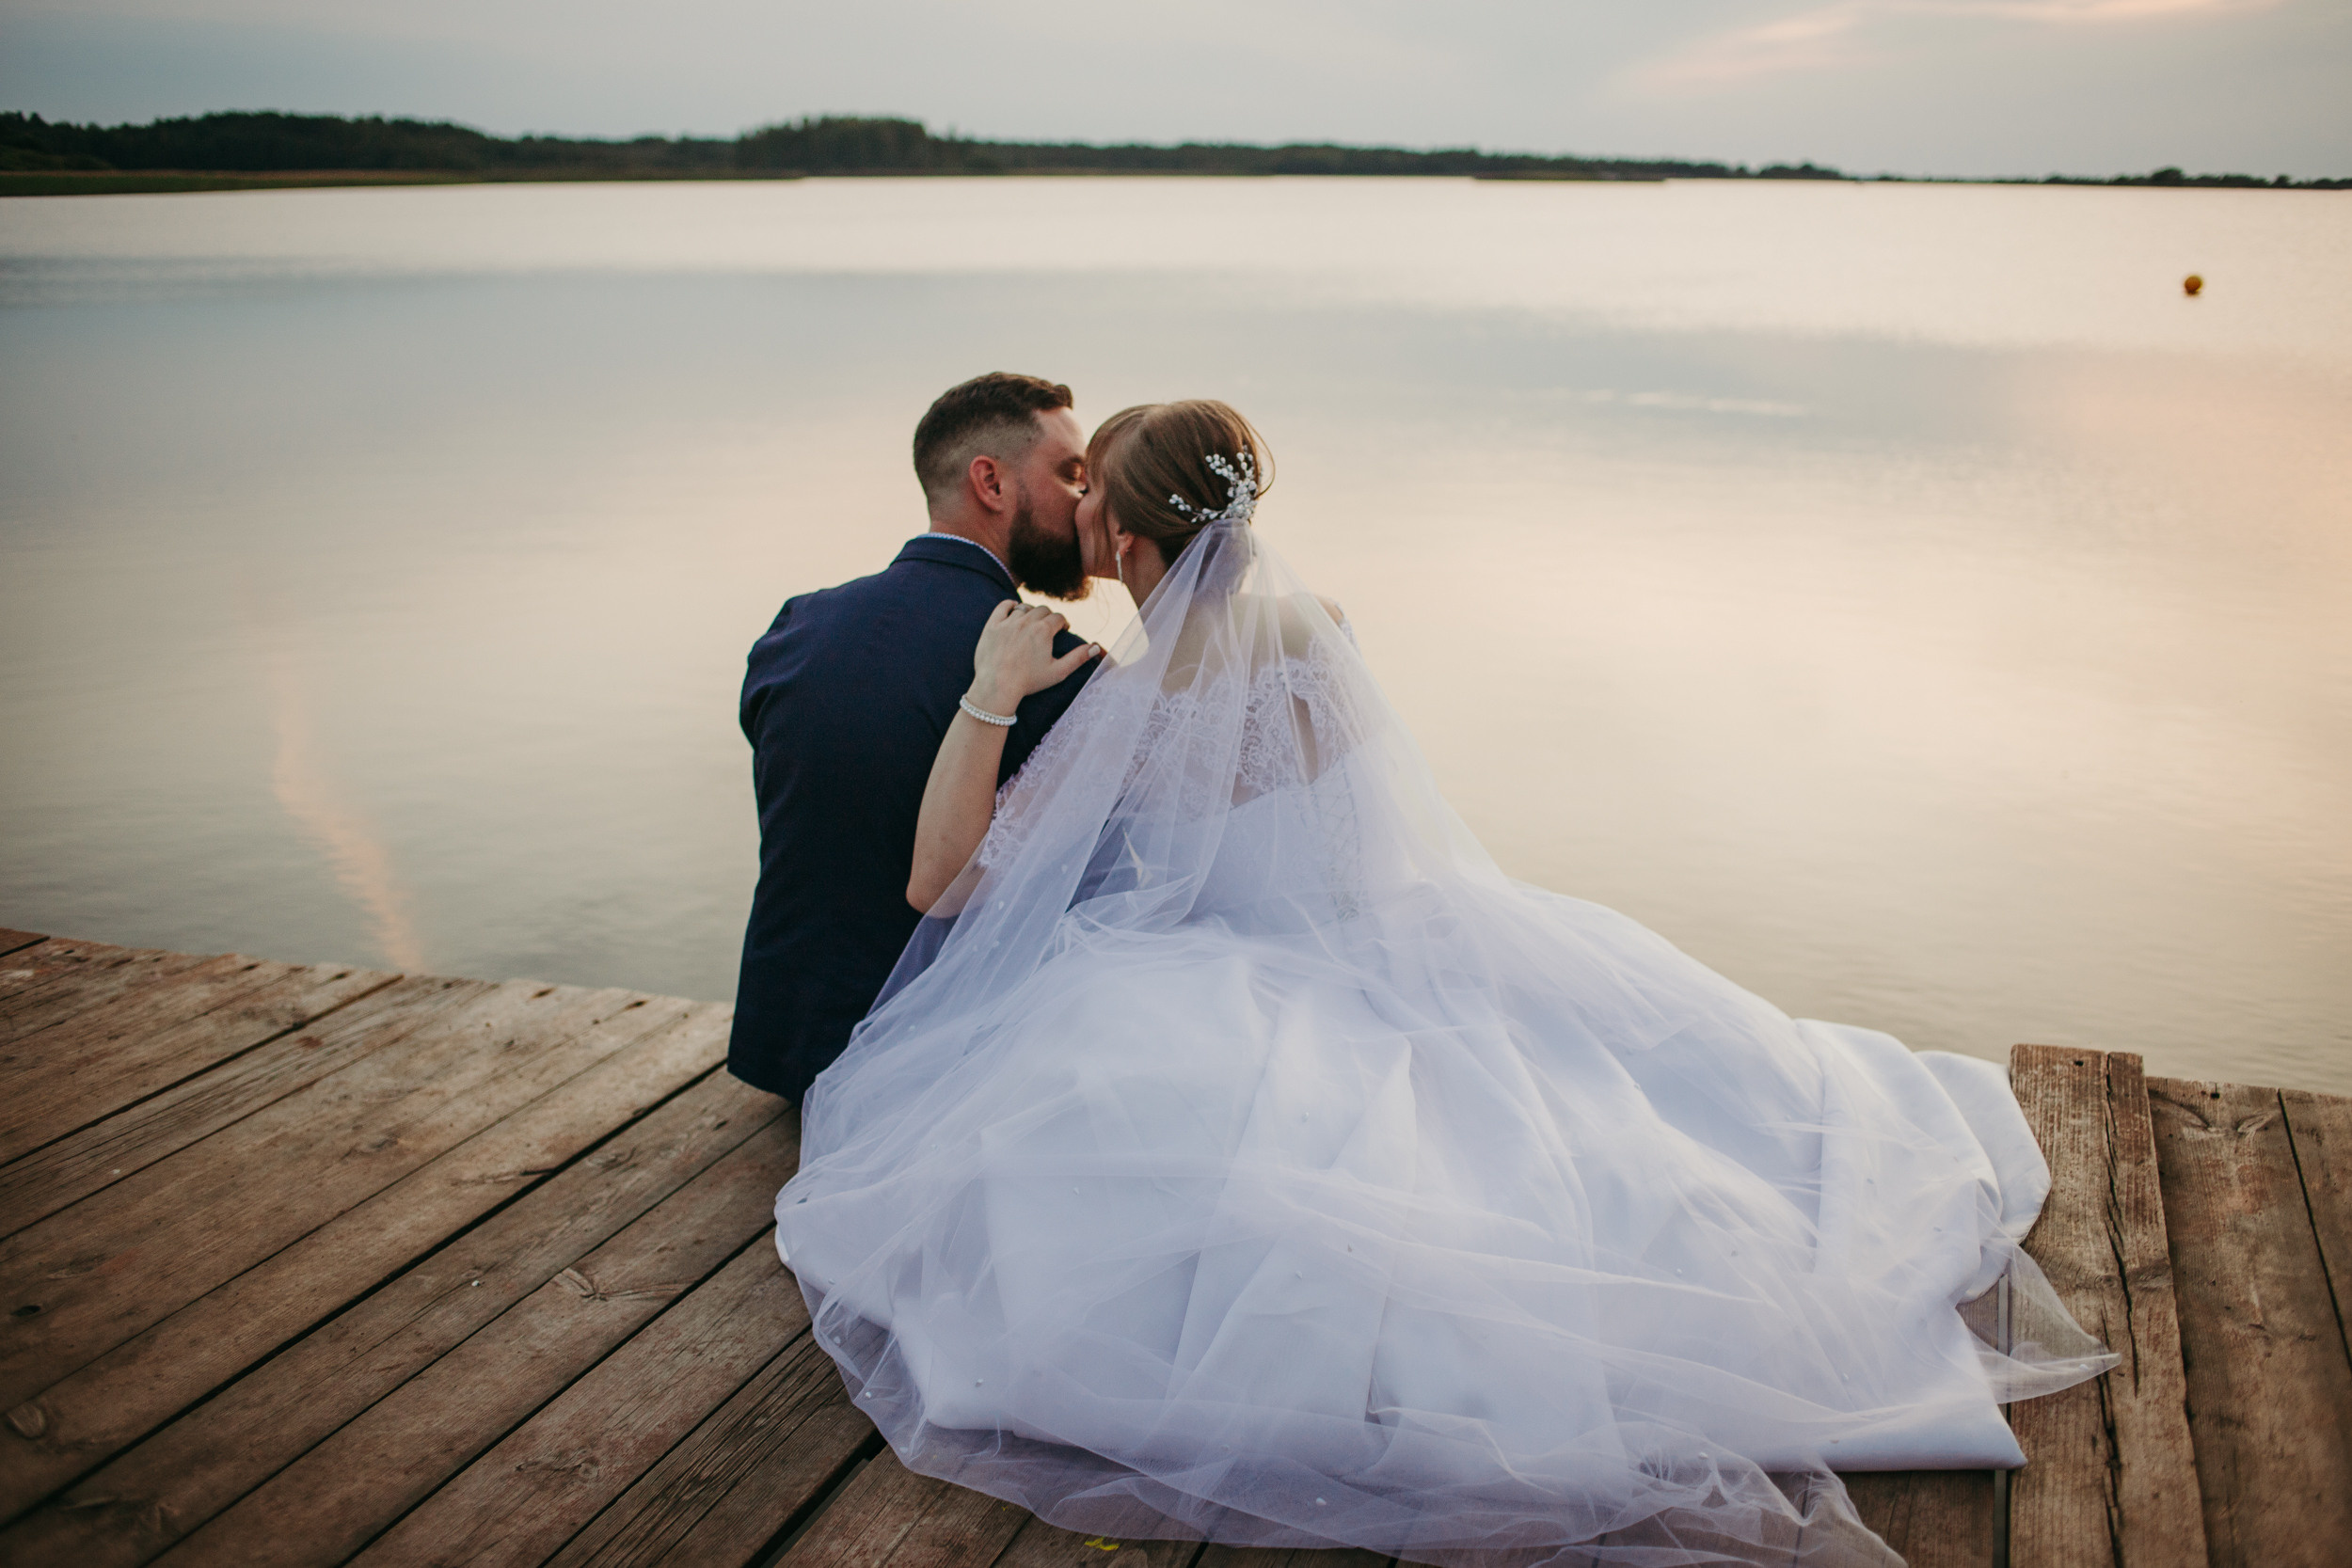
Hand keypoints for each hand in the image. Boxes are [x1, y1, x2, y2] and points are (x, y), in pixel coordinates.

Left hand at [968, 601, 1100, 716]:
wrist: (996, 687)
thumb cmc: (1029, 682)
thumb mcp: (1058, 672)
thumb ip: (1078, 658)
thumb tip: (1095, 647)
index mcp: (1043, 630)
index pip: (1058, 618)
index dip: (1063, 623)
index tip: (1062, 630)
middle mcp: (1026, 621)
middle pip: (1042, 610)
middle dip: (1048, 617)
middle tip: (1048, 628)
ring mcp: (1008, 622)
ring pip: (1024, 608)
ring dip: (1031, 613)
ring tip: (1032, 623)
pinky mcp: (992, 625)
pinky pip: (1003, 606)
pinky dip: (1010, 606)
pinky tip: (1014, 611)